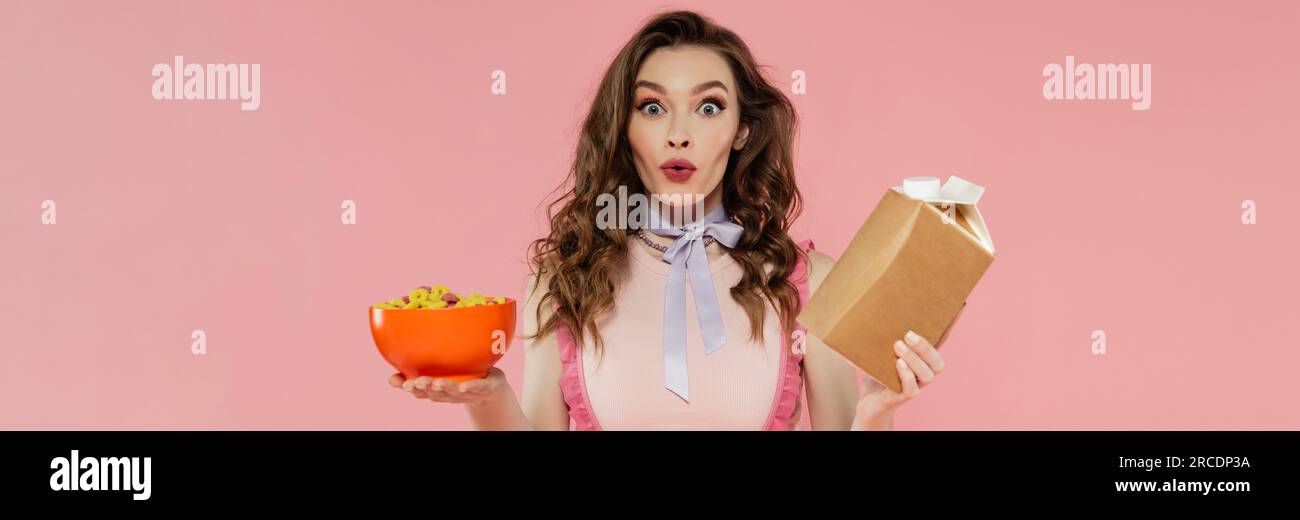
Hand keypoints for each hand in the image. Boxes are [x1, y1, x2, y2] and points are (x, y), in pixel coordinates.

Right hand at [388, 367, 506, 406]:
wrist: (491, 390)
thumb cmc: (462, 377)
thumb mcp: (442, 371)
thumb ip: (423, 364)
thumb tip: (398, 352)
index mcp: (437, 389)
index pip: (418, 390)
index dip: (406, 387)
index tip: (395, 381)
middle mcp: (449, 393)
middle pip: (433, 393)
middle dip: (423, 388)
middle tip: (415, 382)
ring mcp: (466, 393)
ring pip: (452, 392)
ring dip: (443, 388)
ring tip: (436, 383)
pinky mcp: (484, 389)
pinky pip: (477, 388)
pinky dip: (470, 387)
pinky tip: (463, 386)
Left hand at [852, 305, 963, 428]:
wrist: (869, 400)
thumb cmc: (878, 370)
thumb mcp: (882, 349)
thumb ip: (888, 334)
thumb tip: (883, 307)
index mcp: (923, 357)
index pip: (942, 340)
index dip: (952, 325)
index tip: (961, 306)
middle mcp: (924, 371)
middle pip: (937, 361)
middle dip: (925, 346)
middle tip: (908, 334)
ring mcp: (916, 385)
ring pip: (927, 374)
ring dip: (914, 358)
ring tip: (897, 346)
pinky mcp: (903, 397)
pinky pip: (912, 389)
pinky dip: (906, 376)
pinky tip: (898, 364)